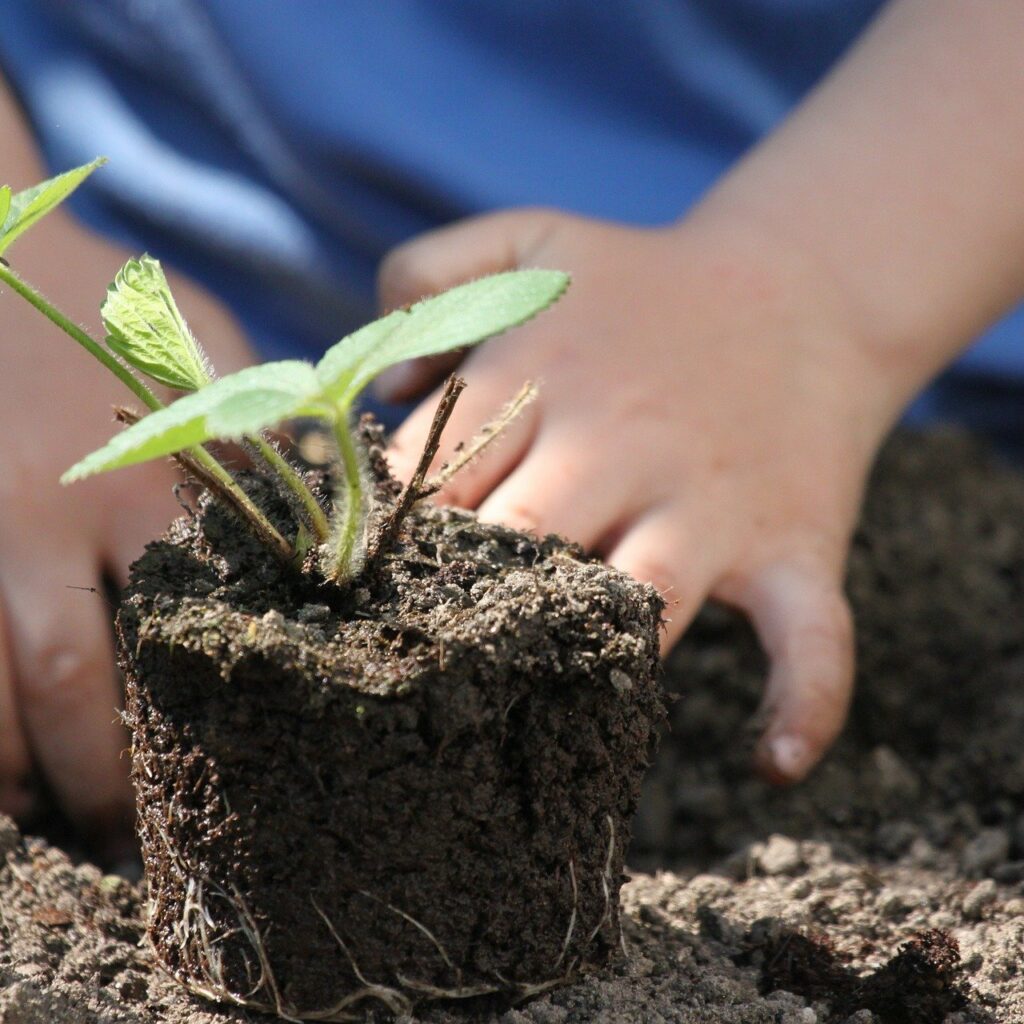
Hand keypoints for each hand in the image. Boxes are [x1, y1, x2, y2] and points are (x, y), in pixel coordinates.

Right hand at [0, 212, 253, 856]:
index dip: (184, 739)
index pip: (171, 648)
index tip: (211, 794)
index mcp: (144, 491)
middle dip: (92, 788)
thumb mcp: (205, 360)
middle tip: (122, 846)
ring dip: (5, 780)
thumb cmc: (105, 306)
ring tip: (37, 830)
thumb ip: (259, 439)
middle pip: (63, 695)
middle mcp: (46, 524)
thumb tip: (327, 512)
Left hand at [377, 208, 903, 782]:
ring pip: (637, 602)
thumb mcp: (529, 240)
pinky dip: (805, 703)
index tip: (361, 583)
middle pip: (515, 543)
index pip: (433, 477)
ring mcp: (710, 504)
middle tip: (418, 656)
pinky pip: (811, 638)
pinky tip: (771, 763)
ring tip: (536, 708)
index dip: (389, 535)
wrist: (805, 287)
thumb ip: (427, 274)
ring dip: (586, 657)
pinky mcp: (793, 545)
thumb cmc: (645, 284)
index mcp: (544, 376)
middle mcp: (620, 445)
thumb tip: (383, 390)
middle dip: (461, 600)